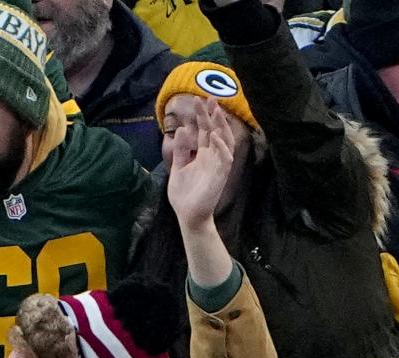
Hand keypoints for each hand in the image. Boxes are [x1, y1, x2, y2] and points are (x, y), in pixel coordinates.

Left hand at [167, 98, 235, 231]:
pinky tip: (216, 137)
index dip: (203, 116)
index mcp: (202, 155)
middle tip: (208, 97)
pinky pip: (225, 159)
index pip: (204, 131)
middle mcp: (212, 157)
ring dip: (220, 126)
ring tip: (215, 111)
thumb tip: (182, 130)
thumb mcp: (178, 168)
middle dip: (211, 115)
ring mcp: (218, 165)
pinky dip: (221, 147)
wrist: (188, 215)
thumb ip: (180, 150)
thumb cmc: (184, 195)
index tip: (199, 100)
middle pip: (214, 131)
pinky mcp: (220, 176)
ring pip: (224, 141)